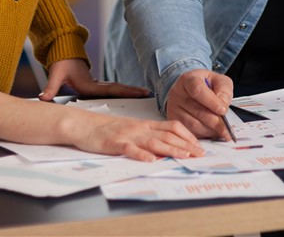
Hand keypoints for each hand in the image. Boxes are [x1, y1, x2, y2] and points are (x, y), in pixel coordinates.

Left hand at [39, 58, 149, 100]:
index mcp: (89, 84)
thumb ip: (50, 87)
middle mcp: (96, 84)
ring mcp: (97, 83)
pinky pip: (112, 89)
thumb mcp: (55, 74)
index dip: (125, 92)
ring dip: (130, 91)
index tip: (138, 92)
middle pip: (118, 88)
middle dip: (133, 91)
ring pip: (117, 88)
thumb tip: (43, 97)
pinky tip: (129, 95)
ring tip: (145, 94)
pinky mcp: (96, 84)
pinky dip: (123, 92)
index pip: (110, 90)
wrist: (63, 52)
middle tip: (149, 93)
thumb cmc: (61, 63)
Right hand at [67, 108, 202, 161]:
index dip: (187, 136)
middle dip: (186, 145)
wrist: (83, 125)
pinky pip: (130, 149)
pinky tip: (151, 160)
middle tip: (200, 154)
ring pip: (153, 142)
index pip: (172, 127)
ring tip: (184, 155)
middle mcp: (140, 128)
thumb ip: (148, 135)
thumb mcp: (132, 129)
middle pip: (167, 135)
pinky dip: (141, 154)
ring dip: (171, 149)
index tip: (199, 145)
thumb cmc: (107, 129)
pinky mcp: (114, 143)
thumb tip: (166, 146)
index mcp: (145, 125)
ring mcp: (127, 135)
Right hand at [165, 69, 233, 139]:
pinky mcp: (174, 120)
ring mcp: (173, 107)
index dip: (212, 102)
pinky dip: (203, 134)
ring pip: (193, 124)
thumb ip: (224, 91)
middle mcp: (178, 93)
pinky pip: (189, 131)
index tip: (223, 110)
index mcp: (189, 79)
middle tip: (228, 129)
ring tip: (222, 131)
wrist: (191, 89)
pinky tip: (212, 132)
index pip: (198, 90)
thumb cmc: (207, 85)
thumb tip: (223, 105)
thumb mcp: (219, 81)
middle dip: (215, 121)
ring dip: (210, 130)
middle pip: (197, 110)